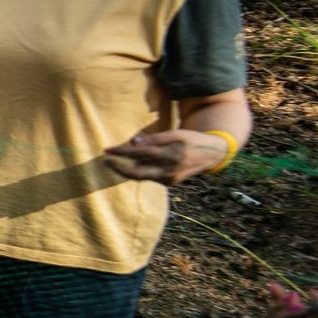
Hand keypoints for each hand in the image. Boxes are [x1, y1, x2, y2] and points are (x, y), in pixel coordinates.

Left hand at [104, 128, 230, 183]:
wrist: (211, 155)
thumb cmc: (190, 140)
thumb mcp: (175, 134)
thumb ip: (154, 139)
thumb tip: (133, 143)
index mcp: (172, 154)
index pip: (141, 154)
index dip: (123, 152)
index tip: (108, 150)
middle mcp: (170, 170)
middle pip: (138, 173)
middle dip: (119, 168)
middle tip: (106, 160)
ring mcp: (170, 179)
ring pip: (142, 175)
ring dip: (128, 168)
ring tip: (117, 159)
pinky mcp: (169, 183)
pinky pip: (150, 176)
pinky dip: (141, 169)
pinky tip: (137, 162)